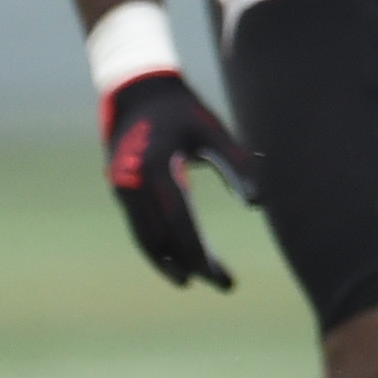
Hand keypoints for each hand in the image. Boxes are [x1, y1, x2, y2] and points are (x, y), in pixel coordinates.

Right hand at [102, 71, 260, 290]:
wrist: (137, 92)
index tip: (221, 277)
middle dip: (190, 263)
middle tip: (223, 284)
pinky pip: (138, 226)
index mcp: (157, 167)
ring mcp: (122, 187)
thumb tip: (257, 203)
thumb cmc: (183, 112)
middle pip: (161, 236)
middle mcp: (133, 181)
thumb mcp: (214, 131)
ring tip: (193, 281)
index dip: (200, 253)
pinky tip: (174, 258)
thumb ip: (236, 163)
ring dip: (169, 261)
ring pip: (145, 236)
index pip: (180, 221)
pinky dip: (155, 245)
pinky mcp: (120, 189)